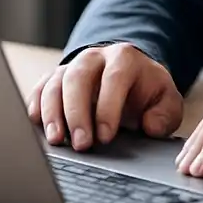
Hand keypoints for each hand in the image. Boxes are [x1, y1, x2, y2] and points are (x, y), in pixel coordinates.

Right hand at [26, 44, 183, 150]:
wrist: (129, 77)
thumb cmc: (146, 92)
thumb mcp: (166, 101)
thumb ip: (165, 114)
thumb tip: (150, 126)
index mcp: (125, 59)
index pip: (114, 79)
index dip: (108, 108)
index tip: (106, 137)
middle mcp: (94, 58)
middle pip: (78, 78)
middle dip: (77, 113)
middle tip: (81, 145)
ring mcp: (72, 66)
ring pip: (55, 83)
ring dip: (52, 113)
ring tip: (56, 141)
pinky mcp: (55, 79)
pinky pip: (40, 88)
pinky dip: (36, 106)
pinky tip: (37, 125)